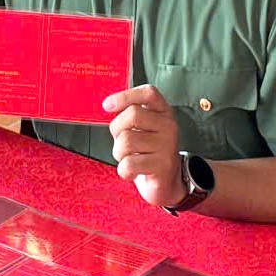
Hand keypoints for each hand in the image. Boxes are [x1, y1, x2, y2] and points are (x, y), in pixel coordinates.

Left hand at [104, 85, 185, 207]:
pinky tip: (133, 171)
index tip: (108, 105)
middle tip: (122, 142)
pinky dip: (124, 170)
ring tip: (129, 158)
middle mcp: (168, 126)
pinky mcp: (163, 165)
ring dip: (119, 153)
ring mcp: (167, 146)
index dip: (125, 96)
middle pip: (132, 115)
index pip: (148, 93)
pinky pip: (129, 164)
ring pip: (126, 141)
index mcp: (163, 112)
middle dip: (117, 130)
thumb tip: (109, 105)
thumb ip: (130, 116)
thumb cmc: (148, 152)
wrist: (167, 182)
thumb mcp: (143, 129)